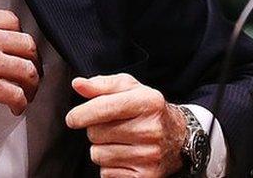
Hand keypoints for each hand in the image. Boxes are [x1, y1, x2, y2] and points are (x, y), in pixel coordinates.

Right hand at [0, 9, 40, 120]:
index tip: (19, 48)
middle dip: (32, 61)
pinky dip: (21, 103)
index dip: (19, 38)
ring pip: (28, 70)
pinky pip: (17, 94)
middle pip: (27, 45)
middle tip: (29, 71)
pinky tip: (16, 107)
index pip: (13, 21)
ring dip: (31, 85)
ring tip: (26, 93)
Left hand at [65, 74, 185, 176]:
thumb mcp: (130, 89)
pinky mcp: (146, 177)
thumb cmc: (148, 110)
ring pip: (98, 155)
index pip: (104, 107)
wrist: (180, 138)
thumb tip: (77, 84)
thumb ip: (101, 85)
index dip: (81, 114)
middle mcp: (151, 130)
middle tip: (111, 127)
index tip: (72, 118)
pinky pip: (106, 173)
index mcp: (147, 103)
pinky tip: (124, 156)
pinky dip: (109, 166)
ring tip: (119, 141)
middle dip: (95, 130)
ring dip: (101, 149)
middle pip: (95, 133)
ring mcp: (150, 155)